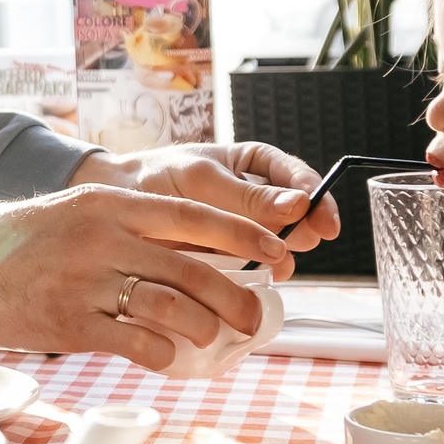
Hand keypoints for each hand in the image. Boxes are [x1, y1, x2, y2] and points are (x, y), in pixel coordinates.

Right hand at [0, 183, 292, 370]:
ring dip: (207, 329)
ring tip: (218, 340)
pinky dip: (163, 355)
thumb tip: (194, 252)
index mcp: (110, 202)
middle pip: (197, 268)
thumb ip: (128, 229)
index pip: (198, 216)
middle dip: (241, 296)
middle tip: (259, 316)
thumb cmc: (15, 244)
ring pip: (173, 306)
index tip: (281, 255)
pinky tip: (169, 360)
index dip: (250, 237)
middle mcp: (103, 236)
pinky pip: (134, 342)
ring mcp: (84, 281)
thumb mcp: (75, 215)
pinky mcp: (66, 323)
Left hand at [70, 142, 335, 257]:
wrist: (118, 206)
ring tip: (278, 264)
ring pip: (282, 242)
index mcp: (254, 164)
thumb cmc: (157, 178)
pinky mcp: (232, 256)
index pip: (298, 177)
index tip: (325, 221)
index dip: (317, 198)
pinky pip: (258, 265)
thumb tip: (300, 204)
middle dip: (304, 228)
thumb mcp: (201, 179)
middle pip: (298, 214)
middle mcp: (256, 196)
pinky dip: (264, 273)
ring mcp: (245, 227)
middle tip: (301, 241)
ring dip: (286, 253)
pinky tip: (264, 279)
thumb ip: (247, 195)